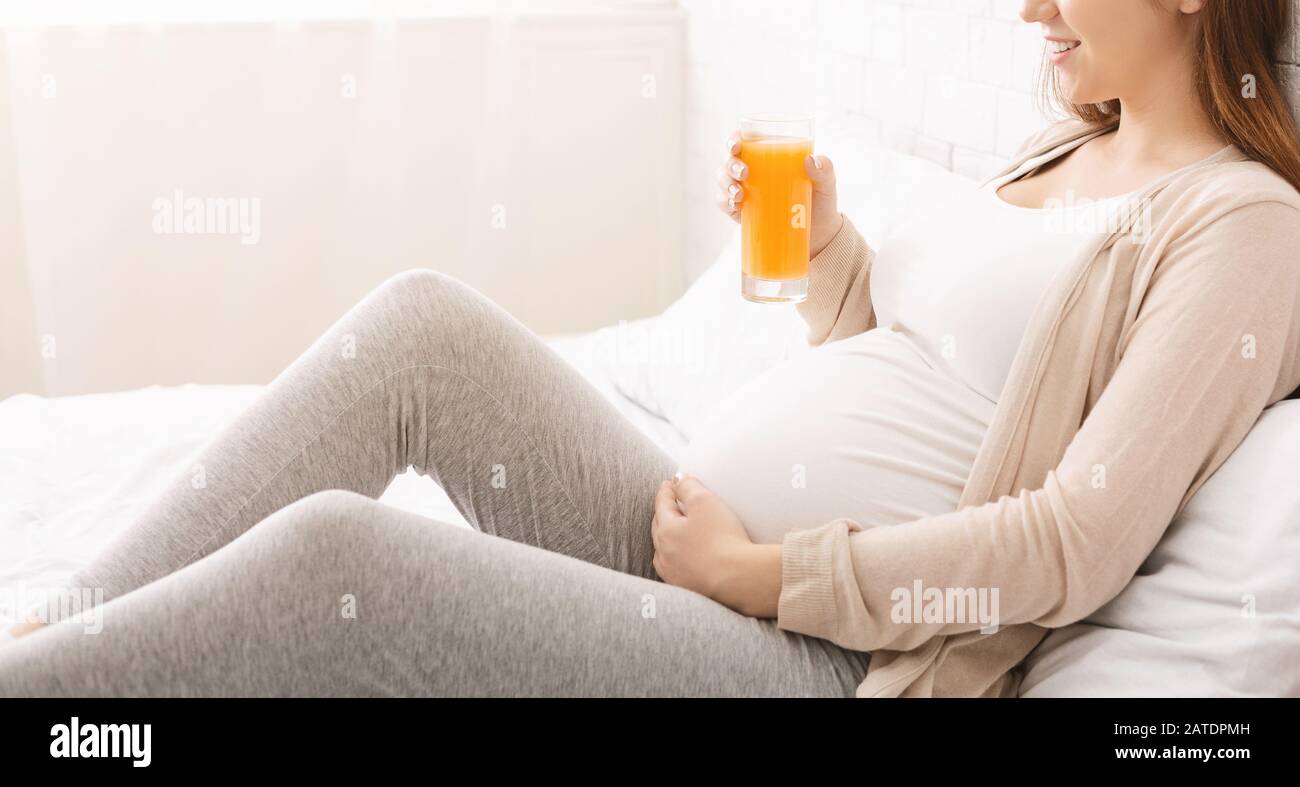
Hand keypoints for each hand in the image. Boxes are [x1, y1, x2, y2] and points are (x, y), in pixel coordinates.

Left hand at [651, 474, 782, 617]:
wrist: (737, 579)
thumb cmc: (722, 538)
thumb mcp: (705, 501)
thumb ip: (688, 486)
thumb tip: (678, 478)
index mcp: (665, 530)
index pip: (661, 504)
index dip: (667, 490)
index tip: (670, 482)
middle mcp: (664, 553)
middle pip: (660, 527)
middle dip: (664, 513)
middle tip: (671, 503)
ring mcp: (673, 574)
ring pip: (664, 550)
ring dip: (668, 538)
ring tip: (676, 530)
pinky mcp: (686, 588)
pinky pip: (676, 568)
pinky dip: (678, 558)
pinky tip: (685, 558)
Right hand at [715, 130, 844, 257]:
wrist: (819, 235)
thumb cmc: (821, 201)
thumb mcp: (827, 183)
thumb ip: (824, 170)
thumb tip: (809, 160)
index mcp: (770, 155)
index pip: (746, 139)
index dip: (735, 138)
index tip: (736, 145)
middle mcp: (753, 169)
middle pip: (730, 158)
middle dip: (730, 163)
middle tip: (744, 173)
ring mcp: (746, 190)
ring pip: (723, 178)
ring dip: (725, 182)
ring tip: (738, 194)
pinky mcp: (742, 210)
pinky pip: (724, 201)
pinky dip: (724, 201)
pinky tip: (733, 204)